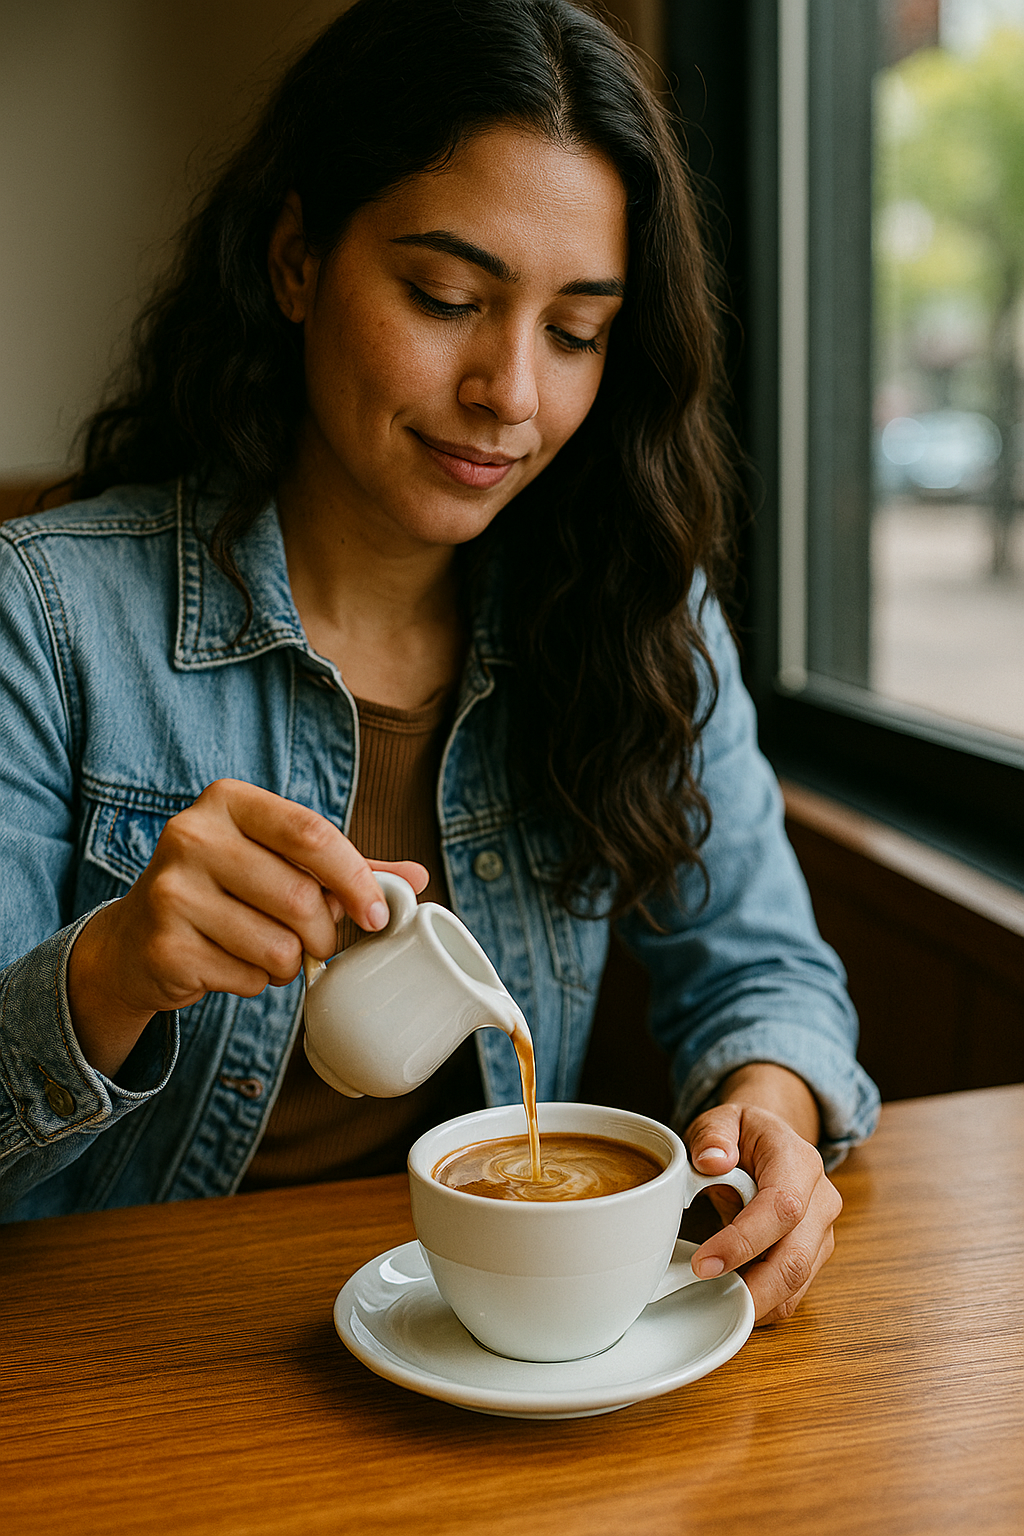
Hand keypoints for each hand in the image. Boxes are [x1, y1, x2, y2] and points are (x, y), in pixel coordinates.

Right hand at [67, 779, 427, 1076]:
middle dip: (323, 932)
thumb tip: (417, 876)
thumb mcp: (278, 863)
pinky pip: (247, 977)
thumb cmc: (226, 891)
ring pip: (277, 945)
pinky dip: (256, 982)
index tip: (376, 914)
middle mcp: (192, 836)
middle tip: (317, 942)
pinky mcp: (164, 946)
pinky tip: (232, 965)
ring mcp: (171, 892)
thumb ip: (345, 867)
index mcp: (227, 801)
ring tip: (268, 951)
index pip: (311, 833)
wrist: (136, 939)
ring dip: (289, 963)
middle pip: (299, 896)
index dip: (355, 878)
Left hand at [684, 1064, 842, 1324]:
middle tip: (705, 1297)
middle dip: (751, 1288)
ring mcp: (822, 1232)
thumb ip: (713, 1134)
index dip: (743, 1242)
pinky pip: (792, 1293)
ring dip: (755, 1301)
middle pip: (795, 1259)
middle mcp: (821, 1200)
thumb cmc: (744, 1135)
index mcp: (799, 1162)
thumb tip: (712, 1161)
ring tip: (713, 1299)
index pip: (781, 1208)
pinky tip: (731, 1297)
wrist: (773, 1144)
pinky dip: (762, 1303)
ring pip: (796, 1284)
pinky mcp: (814, 1257)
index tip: (704, 1263)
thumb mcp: (723, 1120)